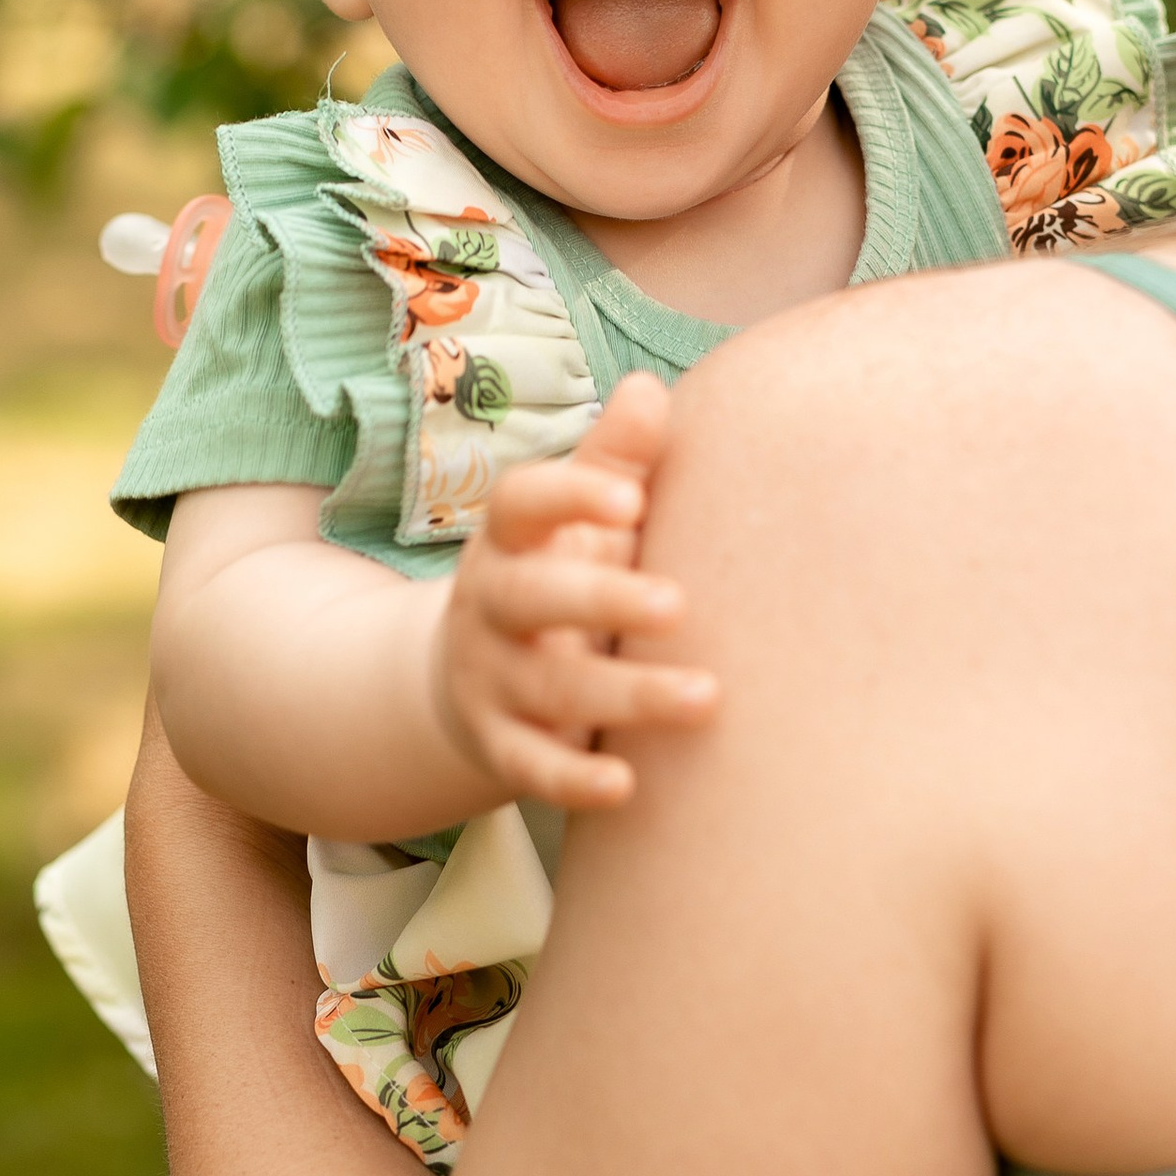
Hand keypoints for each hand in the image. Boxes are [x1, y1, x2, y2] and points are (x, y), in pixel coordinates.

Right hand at [431, 375, 716, 810]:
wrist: (470, 676)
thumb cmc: (556, 573)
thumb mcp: (577, 519)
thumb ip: (615, 461)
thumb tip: (650, 388)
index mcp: (511, 537)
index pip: (521, 503)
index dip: (570, 497)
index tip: (632, 499)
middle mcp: (491, 604)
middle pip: (532, 596)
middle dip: (601, 599)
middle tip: (680, 604)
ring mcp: (490, 677)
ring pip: (549, 686)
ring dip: (625, 693)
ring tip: (705, 698)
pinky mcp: (499, 744)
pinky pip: (530, 766)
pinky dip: (572, 780)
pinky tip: (626, 786)